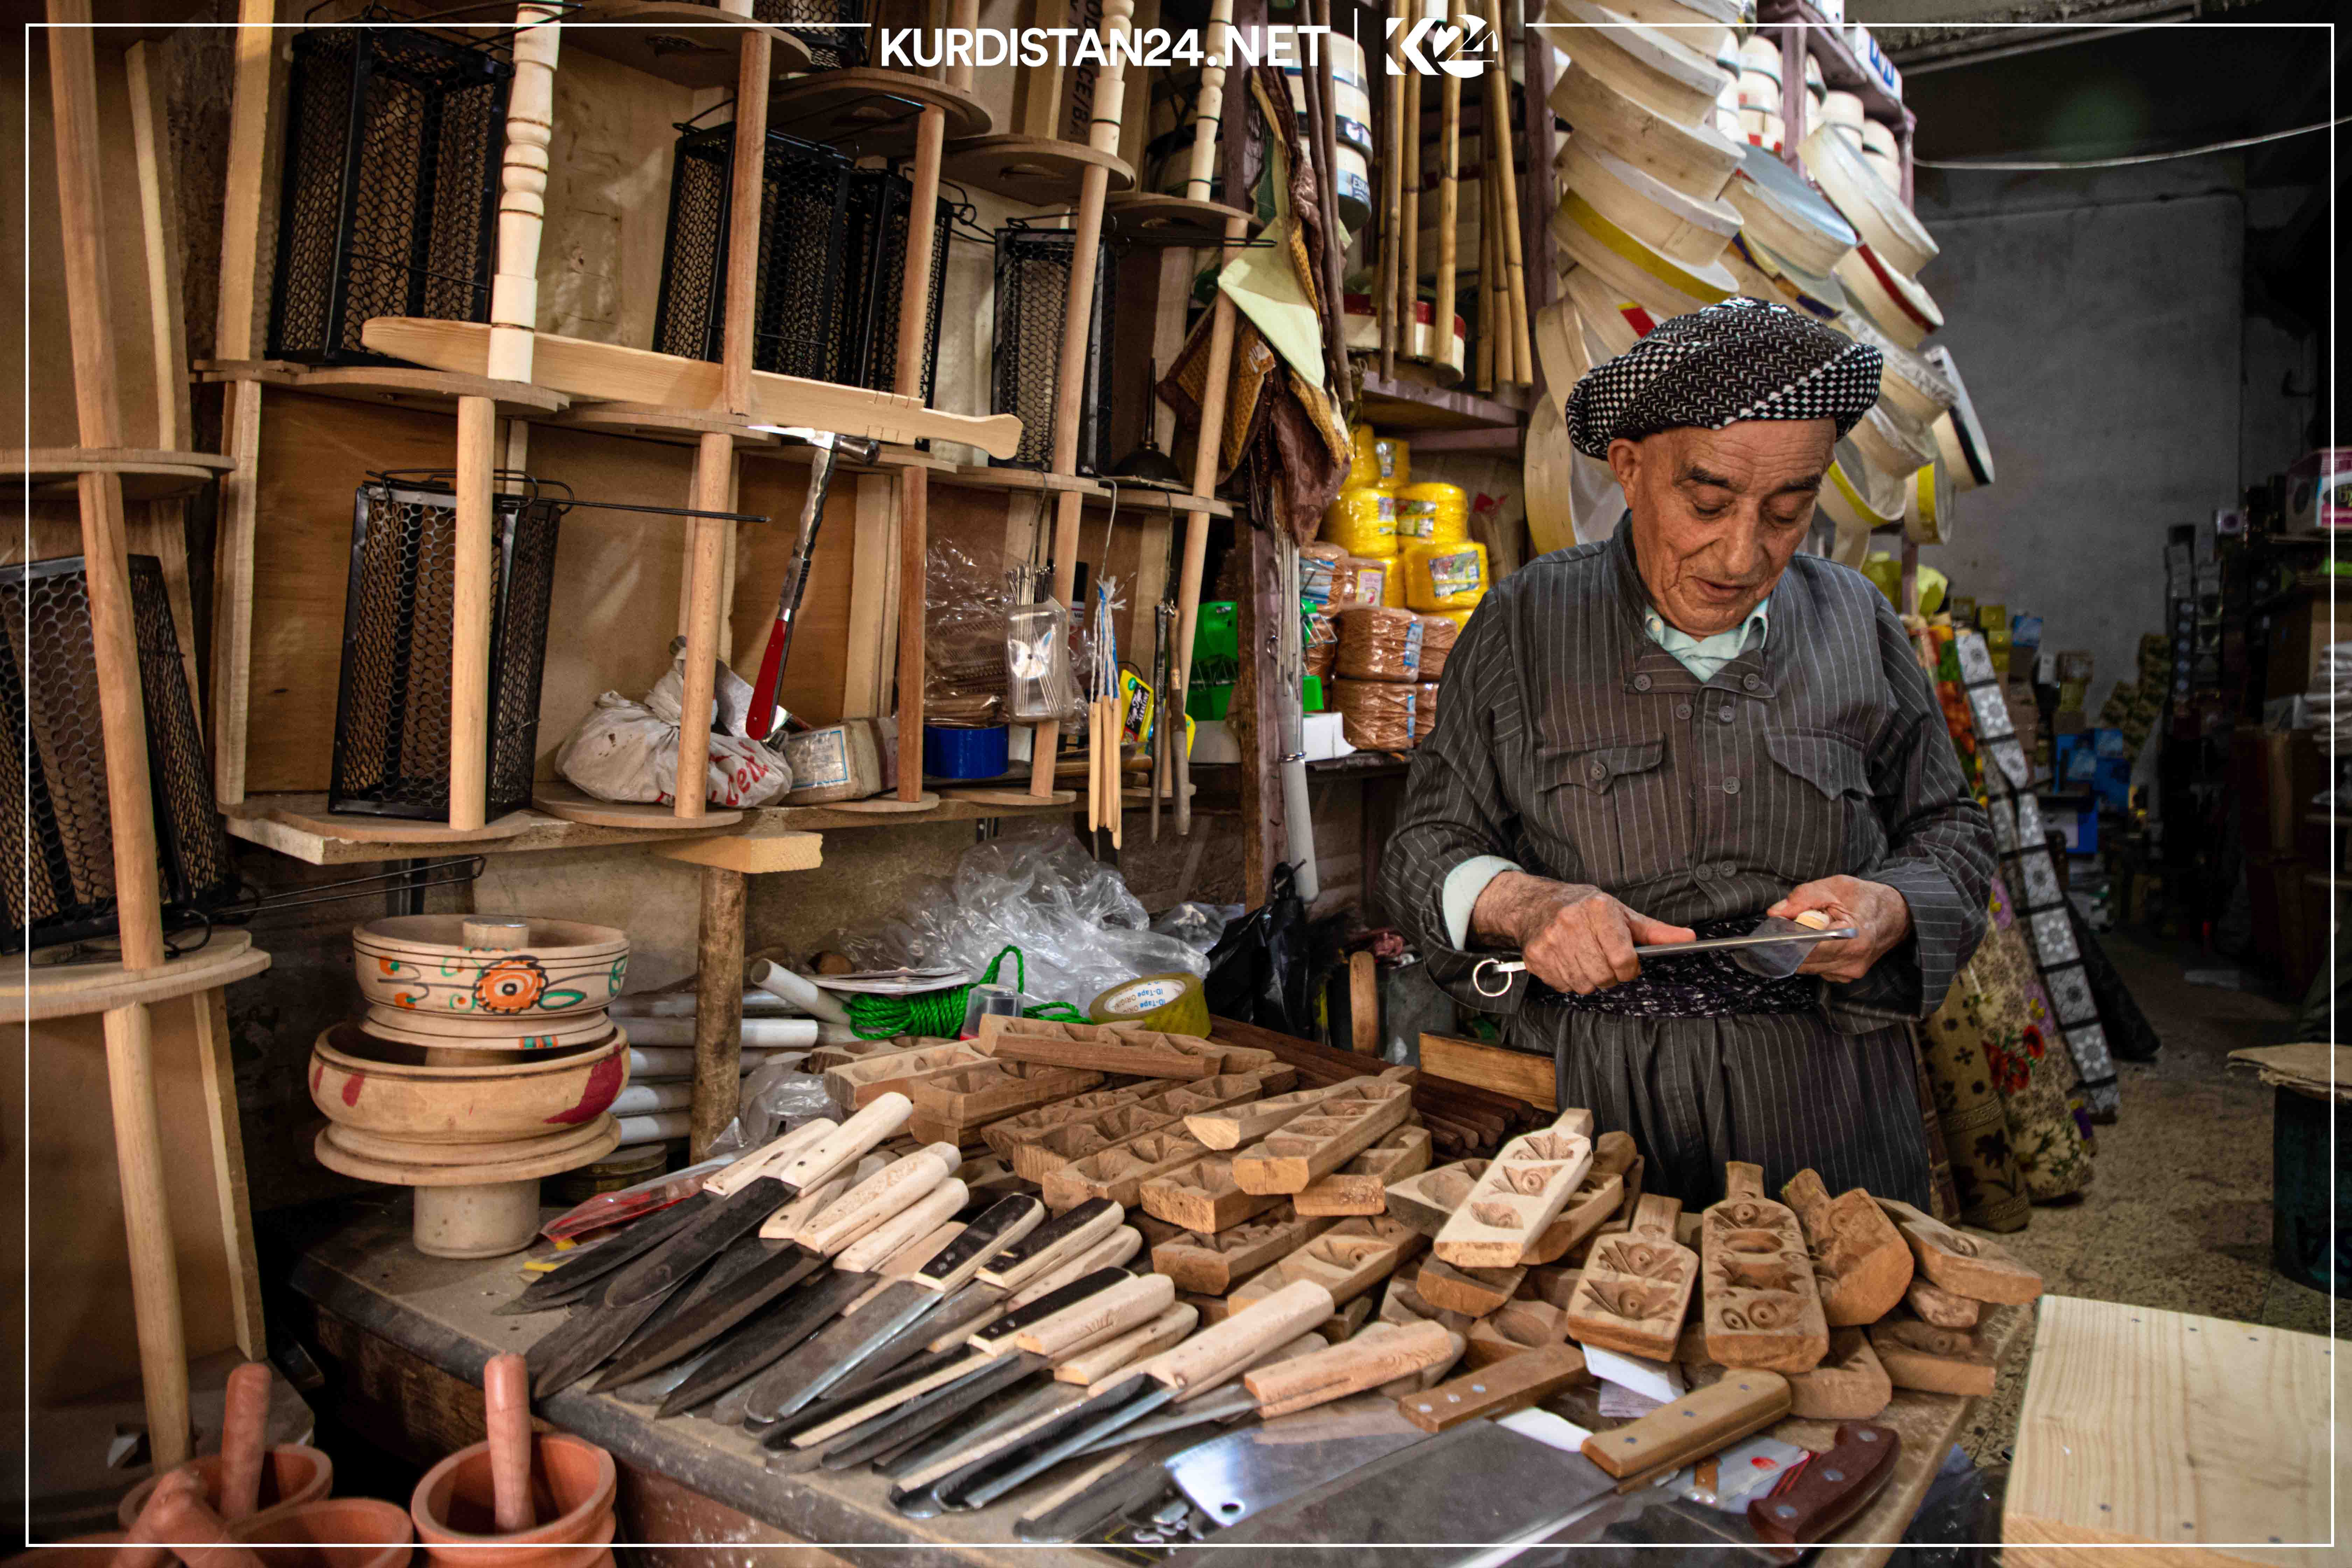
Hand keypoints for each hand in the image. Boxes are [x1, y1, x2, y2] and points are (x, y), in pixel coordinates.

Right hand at [1473, 872, 1695, 995]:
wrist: (1539, 905)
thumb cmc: (1587, 910)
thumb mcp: (1623, 914)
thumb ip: (1656, 932)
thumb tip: (1689, 938)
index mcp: (1598, 910)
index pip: (1624, 959)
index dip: (1629, 967)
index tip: (1626, 962)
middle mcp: (1571, 923)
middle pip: (1604, 976)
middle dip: (1610, 975)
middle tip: (1605, 960)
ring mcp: (1551, 941)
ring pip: (1584, 985)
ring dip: (1590, 978)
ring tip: (1585, 958)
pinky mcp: (1536, 956)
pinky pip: (1563, 986)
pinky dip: (1570, 980)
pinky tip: (1568, 960)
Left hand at [1769, 876, 1912, 982]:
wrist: (1895, 914)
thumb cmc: (1866, 898)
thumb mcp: (1835, 887)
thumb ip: (1803, 898)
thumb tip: (1775, 913)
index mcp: (1854, 938)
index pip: (1811, 949)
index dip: (1788, 942)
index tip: (1774, 933)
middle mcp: (1852, 961)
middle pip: (1805, 961)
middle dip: (1791, 945)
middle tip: (1786, 927)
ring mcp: (1849, 972)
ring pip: (1808, 967)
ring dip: (1800, 951)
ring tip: (1806, 930)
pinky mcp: (1846, 976)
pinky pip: (1818, 969)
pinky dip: (1812, 957)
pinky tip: (1818, 941)